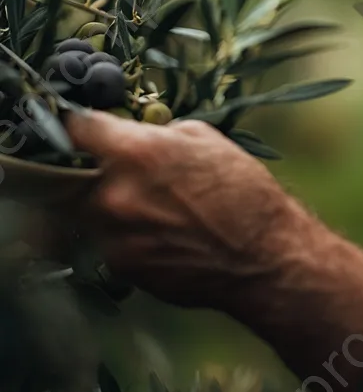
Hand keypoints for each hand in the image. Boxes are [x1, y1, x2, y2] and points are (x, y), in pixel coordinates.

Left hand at [65, 110, 309, 310]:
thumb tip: (139, 133)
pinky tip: (161, 233)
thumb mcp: (207, 140)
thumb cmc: (244, 190)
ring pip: (88, 211)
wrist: (263, 255)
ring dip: (109, 204)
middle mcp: (113, 195)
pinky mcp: (120, 267)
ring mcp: (112, 236)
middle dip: (90, 170)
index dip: (79, 125)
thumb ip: (161, 134)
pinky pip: (109, 241)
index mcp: (136, 153)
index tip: (82, 127)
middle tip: (118, 170)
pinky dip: (126, 233)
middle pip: (71, 175)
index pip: (77, 129)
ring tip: (148, 206)